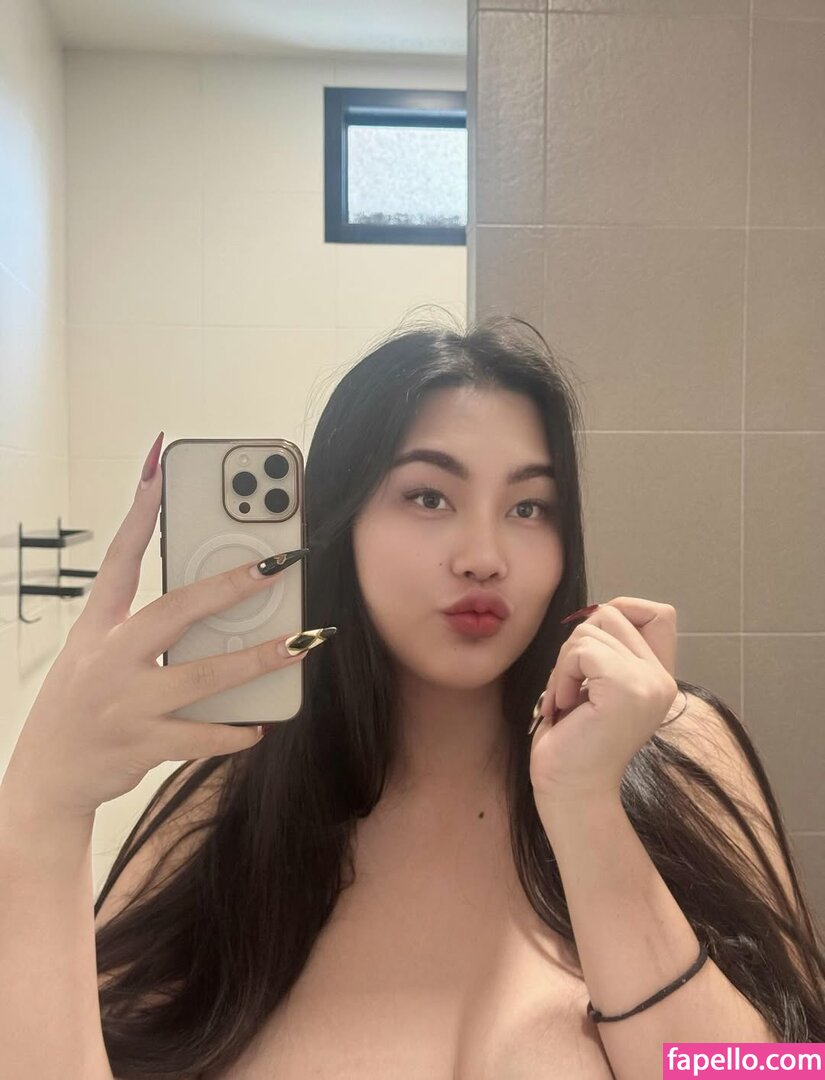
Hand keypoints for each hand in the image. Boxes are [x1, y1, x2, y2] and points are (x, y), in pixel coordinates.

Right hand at [1, 462, 308, 821]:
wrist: (50, 775)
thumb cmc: (83, 701)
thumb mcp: (95, 650)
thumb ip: (143, 622)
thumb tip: (210, 596)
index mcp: (98, 627)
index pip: (119, 559)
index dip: (140, 514)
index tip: (160, 469)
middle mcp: (109, 658)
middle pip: (174, 611)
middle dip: (229, 586)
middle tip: (277, 566)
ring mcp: (126, 703)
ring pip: (200, 677)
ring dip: (255, 660)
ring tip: (300, 644)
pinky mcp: (142, 744)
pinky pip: (198, 737)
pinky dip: (232, 732)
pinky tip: (259, 725)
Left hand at [529, 598, 678, 805]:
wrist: (571, 791)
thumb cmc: (572, 742)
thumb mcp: (594, 687)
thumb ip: (606, 652)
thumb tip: (593, 612)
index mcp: (658, 678)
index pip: (658, 613)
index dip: (621, 612)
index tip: (590, 651)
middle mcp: (662, 679)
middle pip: (613, 614)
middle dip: (577, 643)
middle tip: (568, 685)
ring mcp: (648, 683)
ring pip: (591, 630)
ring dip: (564, 664)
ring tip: (565, 702)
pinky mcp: (627, 689)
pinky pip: (582, 651)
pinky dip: (562, 675)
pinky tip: (564, 708)